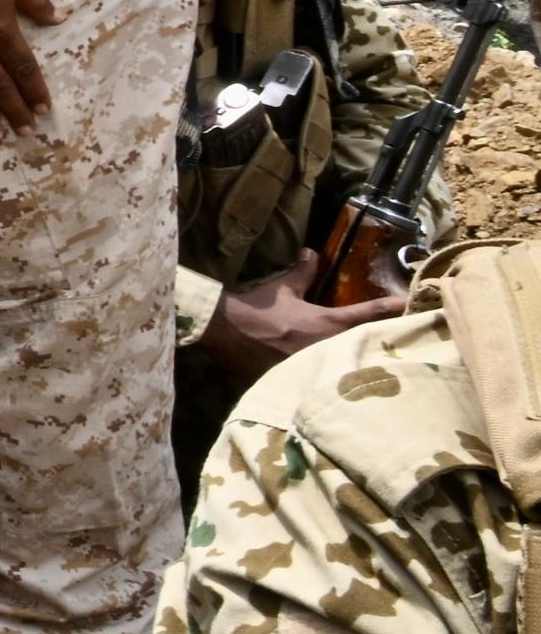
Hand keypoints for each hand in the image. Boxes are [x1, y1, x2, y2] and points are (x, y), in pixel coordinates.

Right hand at [196, 253, 406, 377]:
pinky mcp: (304, 380)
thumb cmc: (258, 310)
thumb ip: (303, 273)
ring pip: (351, 364)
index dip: (389, 307)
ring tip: (377, 363)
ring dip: (363, 361)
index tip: (406, 304)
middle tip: (401, 342)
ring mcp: (319, 366)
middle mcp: (331, 347)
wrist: (227, 334)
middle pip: (367, 346)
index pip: (368, 313)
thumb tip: (313, 252)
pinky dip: (337, 376)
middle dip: (383, 343)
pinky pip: (328, 378)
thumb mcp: (282, 288)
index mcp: (329, 323)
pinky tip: (341, 380)